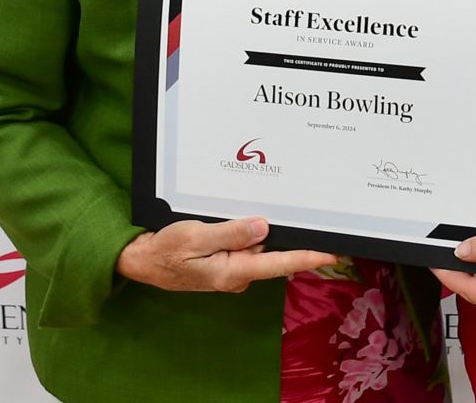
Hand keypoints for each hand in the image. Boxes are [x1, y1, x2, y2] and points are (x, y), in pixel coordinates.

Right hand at [116, 218, 337, 292]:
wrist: (143, 261)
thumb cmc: (166, 250)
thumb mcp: (195, 237)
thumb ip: (230, 233)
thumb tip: (263, 227)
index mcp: (233, 271)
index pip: (279, 263)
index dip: (307, 257)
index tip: (331, 253)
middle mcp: (239, 273)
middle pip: (273, 252)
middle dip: (290, 235)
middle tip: (310, 210)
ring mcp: (232, 268)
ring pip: (259, 245)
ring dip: (267, 229)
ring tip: (281, 203)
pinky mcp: (226, 260)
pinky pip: (246, 244)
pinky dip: (250, 230)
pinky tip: (250, 213)